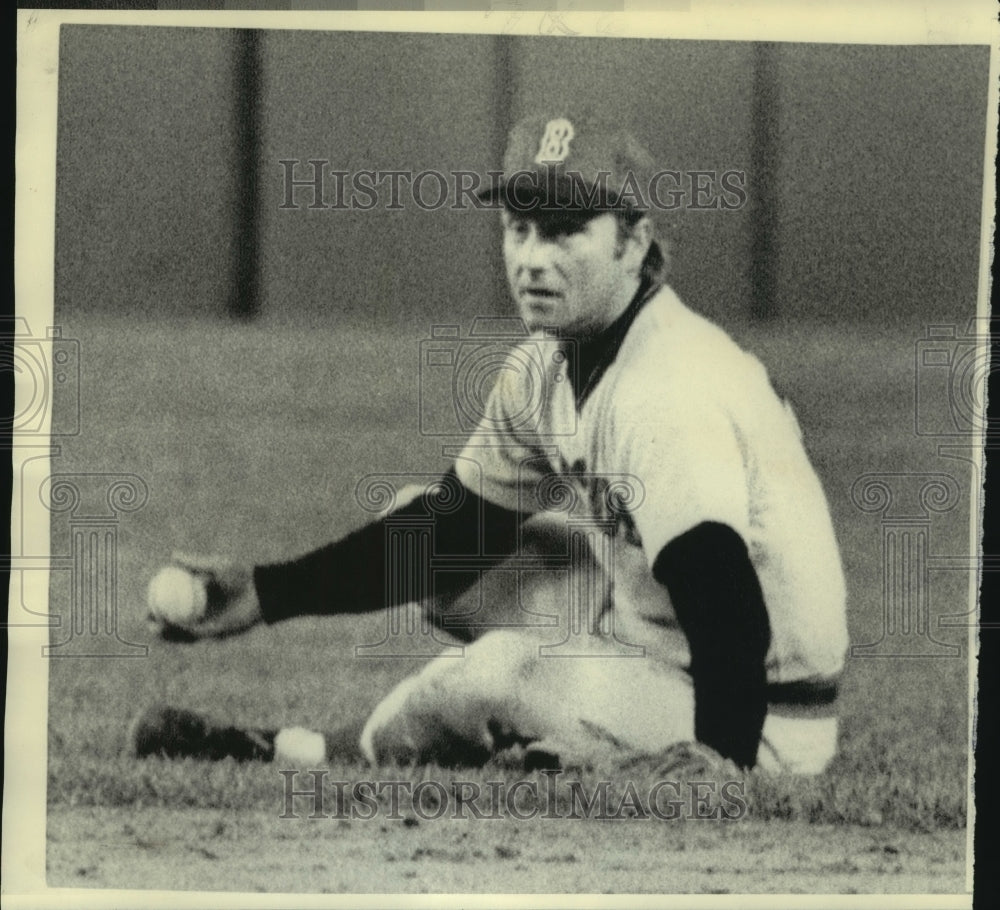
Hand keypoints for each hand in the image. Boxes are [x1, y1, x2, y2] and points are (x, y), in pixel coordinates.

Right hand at [148, 551, 263, 640]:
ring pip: (184, 633)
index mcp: (202, 601)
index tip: (147, 602)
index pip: (175, 607)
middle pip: (176, 623)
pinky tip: (172, 625)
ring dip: (167, 632)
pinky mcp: (219, 634)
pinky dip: (183, 630)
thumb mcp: (216, 565)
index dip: (159, 607)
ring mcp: (211, 626)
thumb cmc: (243, 574)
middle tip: (146, 618)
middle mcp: (205, 615)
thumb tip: (173, 555)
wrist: (262, 588)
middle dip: (158, 625)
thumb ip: (195, 562)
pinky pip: (197, 634)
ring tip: (153, 627)